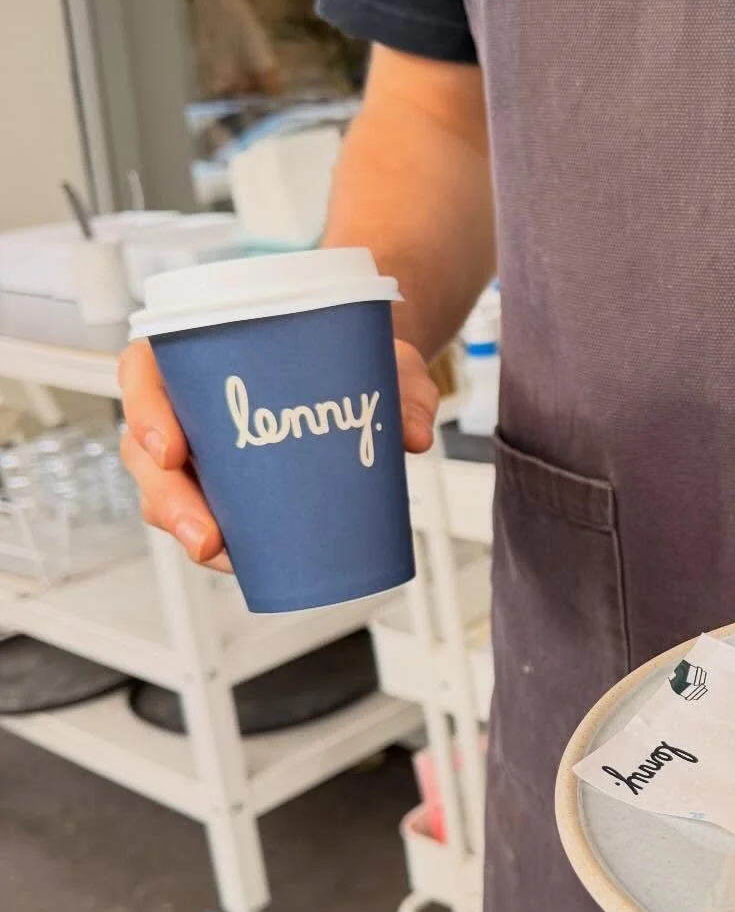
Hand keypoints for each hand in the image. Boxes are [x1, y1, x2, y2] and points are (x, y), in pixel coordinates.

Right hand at [118, 338, 439, 569]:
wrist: (373, 377)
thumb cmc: (357, 355)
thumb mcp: (387, 361)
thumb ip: (406, 389)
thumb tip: (412, 435)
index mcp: (204, 350)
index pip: (146, 372)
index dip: (145, 411)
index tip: (171, 450)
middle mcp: (192, 399)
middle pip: (148, 448)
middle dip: (169, 499)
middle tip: (205, 536)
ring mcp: (204, 445)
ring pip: (167, 489)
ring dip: (185, 528)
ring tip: (222, 555)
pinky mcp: (228, 482)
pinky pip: (204, 512)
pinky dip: (216, 540)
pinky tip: (239, 561)